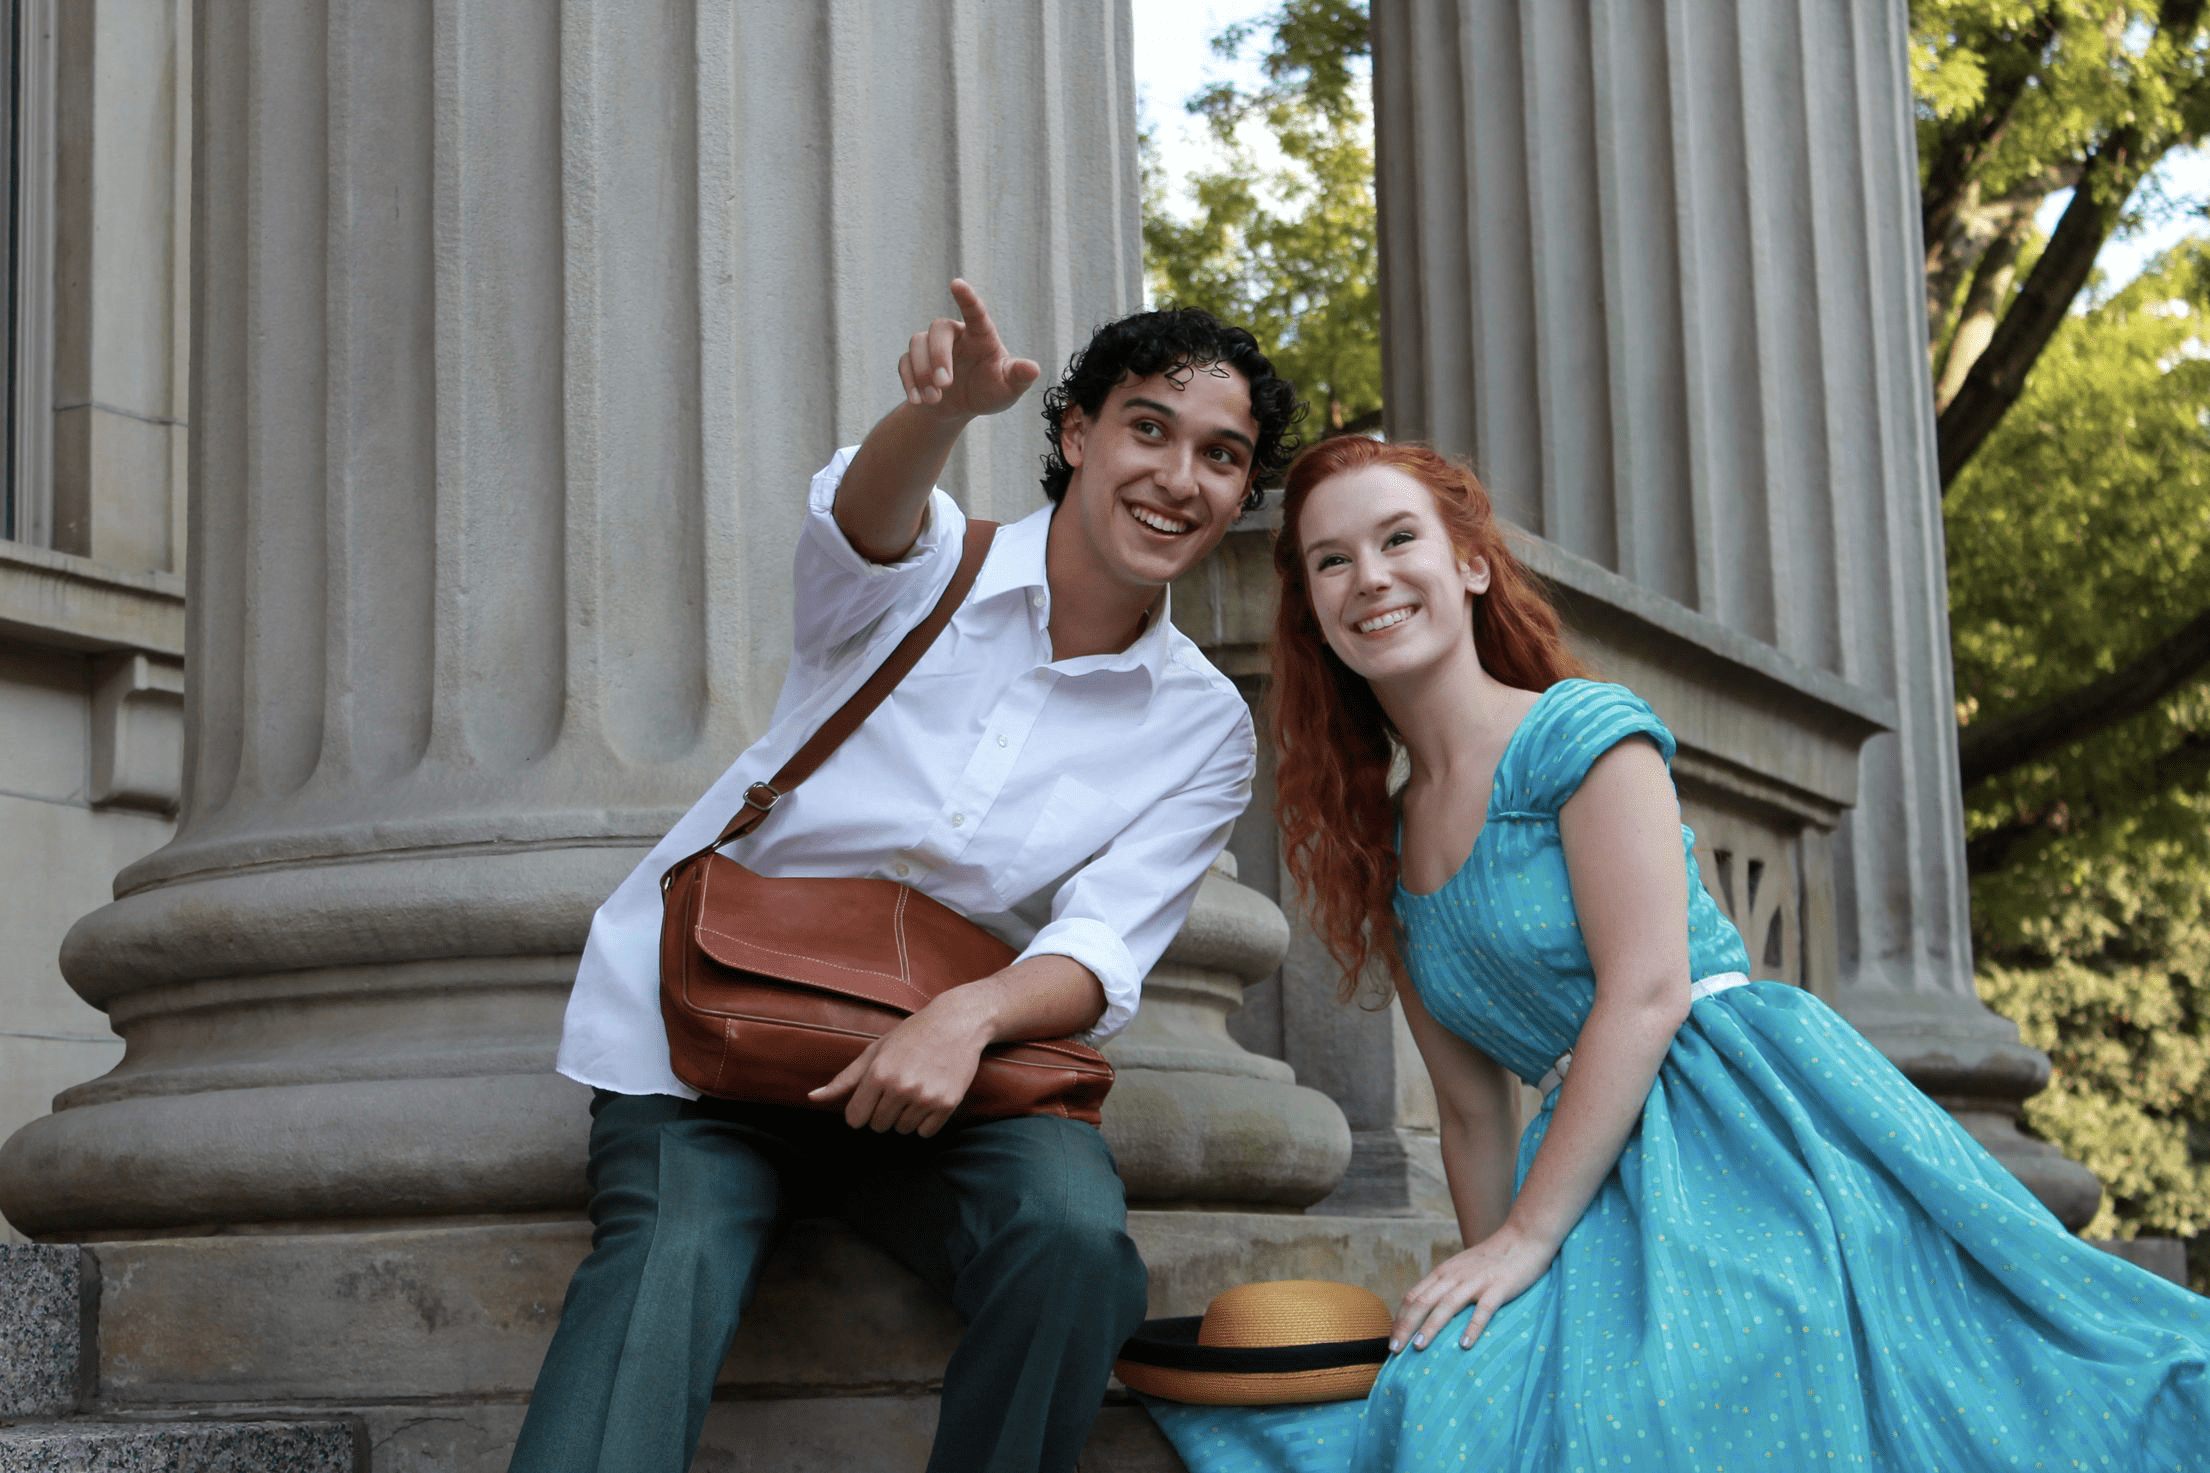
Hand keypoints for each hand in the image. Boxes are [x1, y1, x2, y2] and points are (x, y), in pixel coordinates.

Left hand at [806, 989, 992, 1136]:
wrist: (958, 1022)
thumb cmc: (911, 1034)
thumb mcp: (875, 1051)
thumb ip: (844, 1079)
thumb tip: (812, 1098)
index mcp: (877, 1074)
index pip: (855, 1118)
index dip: (861, 1110)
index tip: (872, 1097)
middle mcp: (900, 1088)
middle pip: (878, 1126)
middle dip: (883, 1112)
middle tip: (898, 1088)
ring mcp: (925, 1097)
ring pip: (902, 1130)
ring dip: (905, 1116)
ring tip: (916, 1089)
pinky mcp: (947, 1104)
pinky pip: (925, 1132)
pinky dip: (925, 1121)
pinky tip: (930, 1096)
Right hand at [898, 279, 1040, 420]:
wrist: (961, 409)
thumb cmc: (990, 392)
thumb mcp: (1008, 388)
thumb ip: (1018, 377)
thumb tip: (1034, 369)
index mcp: (980, 334)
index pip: (974, 311)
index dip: (966, 297)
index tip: (957, 284)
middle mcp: (954, 334)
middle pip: (939, 328)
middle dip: (939, 356)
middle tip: (944, 385)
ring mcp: (931, 345)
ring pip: (917, 343)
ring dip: (922, 373)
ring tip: (934, 399)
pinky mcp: (913, 360)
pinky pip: (904, 363)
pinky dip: (909, 382)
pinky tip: (919, 400)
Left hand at [1390, 1220, 1557, 1352]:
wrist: (1523, 1237)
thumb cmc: (1492, 1258)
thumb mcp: (1461, 1268)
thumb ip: (1446, 1286)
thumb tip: (1428, 1312)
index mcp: (1443, 1273)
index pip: (1414, 1296)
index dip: (1400, 1318)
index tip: (1392, 1339)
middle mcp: (1455, 1276)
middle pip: (1423, 1302)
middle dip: (1407, 1326)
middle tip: (1396, 1349)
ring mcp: (1476, 1281)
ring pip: (1447, 1305)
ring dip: (1431, 1326)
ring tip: (1419, 1347)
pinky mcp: (1499, 1287)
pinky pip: (1483, 1309)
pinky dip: (1472, 1327)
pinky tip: (1465, 1344)